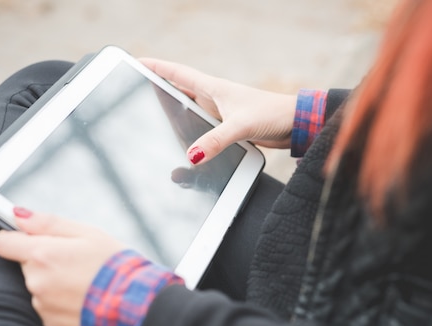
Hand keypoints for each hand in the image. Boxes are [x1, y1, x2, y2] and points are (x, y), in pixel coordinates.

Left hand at [0, 208, 125, 325]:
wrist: (134, 307)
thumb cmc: (116, 267)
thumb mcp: (88, 233)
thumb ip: (48, 223)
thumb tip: (18, 215)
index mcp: (42, 254)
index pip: (2, 243)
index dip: (14, 237)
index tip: (27, 237)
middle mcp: (36, 281)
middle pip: (25, 264)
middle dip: (43, 259)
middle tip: (74, 260)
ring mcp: (42, 304)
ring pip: (37, 285)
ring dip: (53, 282)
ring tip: (82, 281)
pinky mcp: (50, 323)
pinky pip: (47, 305)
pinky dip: (60, 301)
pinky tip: (82, 297)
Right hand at [141, 58, 296, 164]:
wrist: (295, 125)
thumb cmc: (272, 114)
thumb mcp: (240, 125)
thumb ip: (215, 140)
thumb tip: (191, 157)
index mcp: (213, 88)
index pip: (177, 73)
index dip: (156, 67)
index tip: (137, 62)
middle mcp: (213, 99)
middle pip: (177, 93)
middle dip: (158, 93)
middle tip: (137, 96)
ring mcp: (219, 115)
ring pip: (188, 115)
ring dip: (173, 120)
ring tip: (152, 125)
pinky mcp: (226, 130)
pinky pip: (201, 133)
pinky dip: (191, 141)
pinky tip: (184, 152)